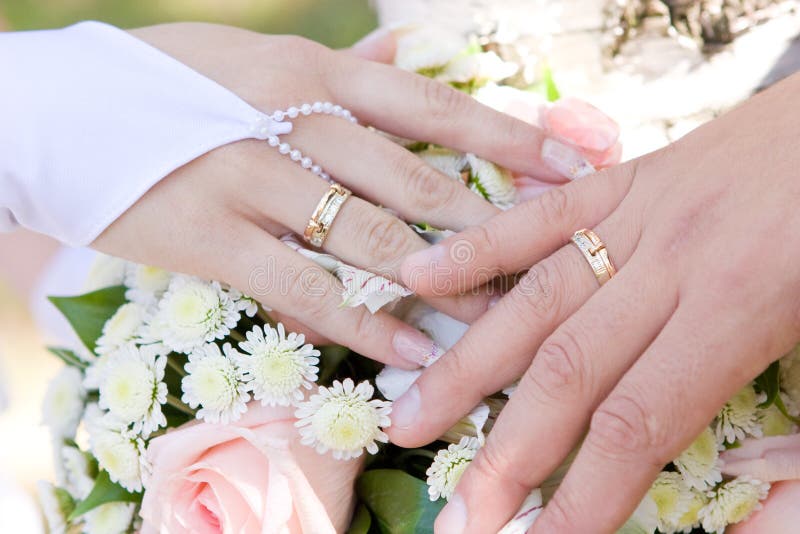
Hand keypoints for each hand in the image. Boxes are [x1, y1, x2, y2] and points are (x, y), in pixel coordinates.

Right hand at [93, 23, 597, 366]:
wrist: (61, 113)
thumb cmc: (174, 86)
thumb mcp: (260, 58)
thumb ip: (341, 65)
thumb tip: (405, 49)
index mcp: (313, 71)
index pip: (433, 106)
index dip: (509, 137)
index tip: (577, 163)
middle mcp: (291, 118)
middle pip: (416, 176)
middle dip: (494, 218)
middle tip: (558, 251)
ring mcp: (248, 176)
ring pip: (370, 234)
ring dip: (444, 278)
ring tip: (501, 314)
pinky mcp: (208, 236)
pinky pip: (304, 287)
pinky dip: (364, 321)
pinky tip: (414, 349)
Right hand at [390, 72, 799, 531]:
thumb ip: (777, 422)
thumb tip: (738, 503)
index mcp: (739, 307)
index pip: (634, 425)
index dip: (580, 500)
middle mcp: (670, 265)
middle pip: (568, 375)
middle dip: (507, 456)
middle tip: (460, 518)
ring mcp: (637, 215)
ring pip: (534, 302)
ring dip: (466, 370)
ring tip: (410, 421)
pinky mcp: (622, 180)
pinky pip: (538, 216)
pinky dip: (476, 249)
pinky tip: (421, 279)